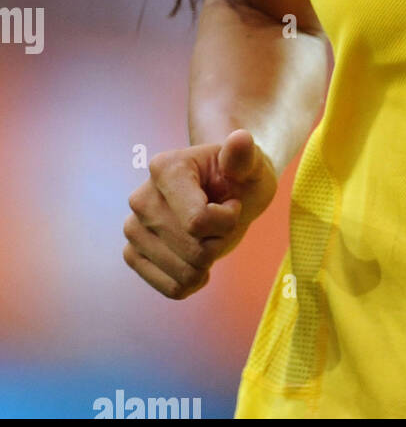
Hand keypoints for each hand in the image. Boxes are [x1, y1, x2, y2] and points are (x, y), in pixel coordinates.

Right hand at [123, 130, 277, 298]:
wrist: (226, 191)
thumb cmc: (240, 177)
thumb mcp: (251, 165)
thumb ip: (245, 155)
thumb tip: (239, 139)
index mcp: (165, 168)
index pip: (198, 222)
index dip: (227, 219)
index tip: (231, 201)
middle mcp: (141, 199)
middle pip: (194, 250)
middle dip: (220, 240)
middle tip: (221, 218)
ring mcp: (133, 229)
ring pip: (184, 273)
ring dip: (209, 261)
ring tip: (208, 233)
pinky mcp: (133, 255)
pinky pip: (172, 288)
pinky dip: (194, 281)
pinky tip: (200, 260)